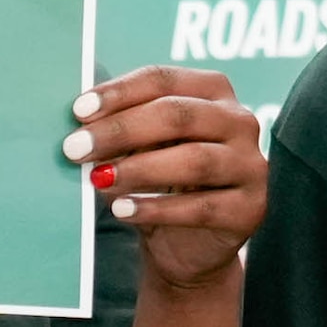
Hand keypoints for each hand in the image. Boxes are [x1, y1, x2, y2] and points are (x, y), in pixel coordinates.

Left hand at [66, 66, 264, 298]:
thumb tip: (80, 119)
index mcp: (213, 92)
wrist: (187, 245)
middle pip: (178, 115)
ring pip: (194, 159)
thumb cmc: (159, 183)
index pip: (164, 80)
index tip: (79, 111)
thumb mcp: (139, 147)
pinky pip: (201, 207)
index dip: (119, 93)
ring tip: (99, 179)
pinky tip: (123, 210)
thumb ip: (119, 127)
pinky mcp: (251, 208)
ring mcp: (250, 165)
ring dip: (139, 169)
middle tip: (76, 148)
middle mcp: (239, 122)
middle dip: (121, 130)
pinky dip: (157, 208)